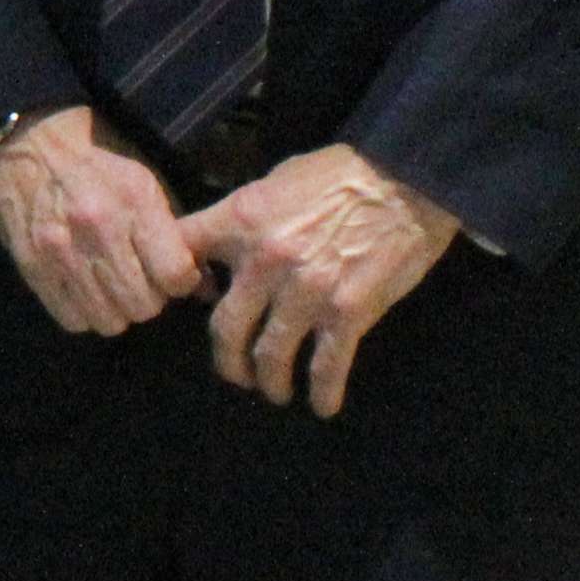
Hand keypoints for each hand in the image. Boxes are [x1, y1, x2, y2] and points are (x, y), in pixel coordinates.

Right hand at [0, 105, 201, 335]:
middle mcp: (97, 228)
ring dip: (116, 310)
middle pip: (143, 305)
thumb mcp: (144, 184)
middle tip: (140, 282)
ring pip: (109, 320)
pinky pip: (72, 319)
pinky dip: (83, 312)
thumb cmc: (96, 164)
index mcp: (134, 201)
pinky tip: (84, 290)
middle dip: (149, 299)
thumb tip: (204, 286)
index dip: (181, 282)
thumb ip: (173, 234)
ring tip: (111, 287)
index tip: (174, 274)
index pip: (174, 274)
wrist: (28, 144)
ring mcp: (60, 250)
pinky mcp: (31, 265)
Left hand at [180, 144, 460, 416]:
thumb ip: (243, 218)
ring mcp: (305, 292)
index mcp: (240, 222)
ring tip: (274, 391)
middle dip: (226, 360)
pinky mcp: (347, 313)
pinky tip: (322, 406)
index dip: (174, 284)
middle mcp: (264, 262)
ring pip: (269, 355)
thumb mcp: (274, 182)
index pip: (182, 256)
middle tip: (234, 373)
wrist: (405, 180)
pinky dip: (322, 392)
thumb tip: (220, 247)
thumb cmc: (339, 174)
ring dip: (269, 381)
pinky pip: (326, 365)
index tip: (188, 301)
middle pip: (224, 328)